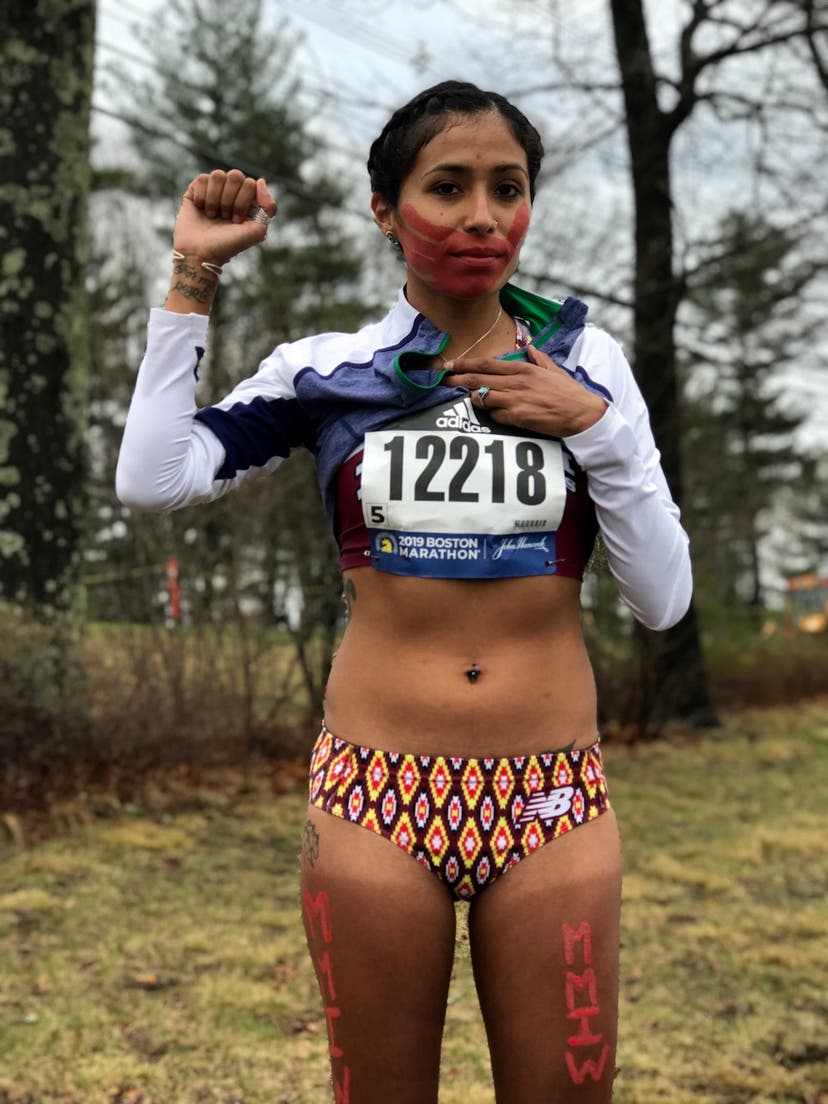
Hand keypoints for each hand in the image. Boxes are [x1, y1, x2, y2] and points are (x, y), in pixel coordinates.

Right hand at [172, 170, 277, 263]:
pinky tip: (201, 209)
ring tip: (213, 215)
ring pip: (218, 175)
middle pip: (235, 175)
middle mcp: (231, 193)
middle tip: (225, 217)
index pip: (250, 183)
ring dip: (215, 199)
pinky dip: (202, 197)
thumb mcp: (257, 231)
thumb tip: (260, 180)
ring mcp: (213, 190)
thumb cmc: (228, 245)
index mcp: (247, 201)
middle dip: (230, 199)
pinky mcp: (196, 190)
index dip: (243, 201)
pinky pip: (202, 178)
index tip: (237, 220)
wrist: (200, 253)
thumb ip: (269, 208)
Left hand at [443, 344, 607, 436]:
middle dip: (457, 379)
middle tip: (443, 380)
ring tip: (469, 399)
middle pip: (478, 379)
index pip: (486, 363)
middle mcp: (516, 382)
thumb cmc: (568, 393)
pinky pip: (495, 415)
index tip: (451, 364)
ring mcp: (515, 399)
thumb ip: (539, 358)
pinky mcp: (517, 417)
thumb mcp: (553, 370)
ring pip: (482, 397)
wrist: (581, 414)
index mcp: (523, 368)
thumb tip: (530, 348)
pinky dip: (492, 415)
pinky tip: (495, 414)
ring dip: (473, 399)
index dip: (466, 364)